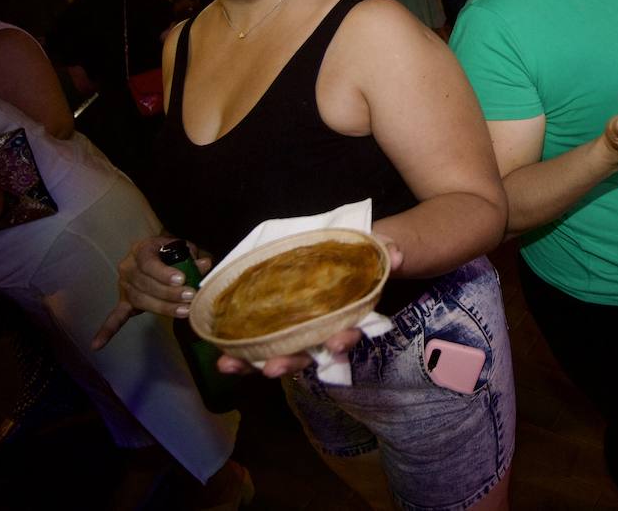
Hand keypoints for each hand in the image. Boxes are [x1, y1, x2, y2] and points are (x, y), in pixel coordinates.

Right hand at [91, 235, 213, 349]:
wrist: (155, 254)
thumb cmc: (170, 251)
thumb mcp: (182, 248)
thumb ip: (192, 256)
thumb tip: (204, 264)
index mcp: (141, 250)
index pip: (149, 263)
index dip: (164, 273)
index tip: (182, 279)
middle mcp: (128, 267)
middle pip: (146, 284)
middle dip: (170, 293)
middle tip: (190, 297)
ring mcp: (124, 286)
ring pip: (141, 300)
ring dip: (163, 307)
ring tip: (185, 311)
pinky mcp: (124, 301)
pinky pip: (115, 316)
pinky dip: (107, 330)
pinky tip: (97, 344)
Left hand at [214, 234, 403, 378]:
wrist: (331, 256)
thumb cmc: (349, 257)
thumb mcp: (368, 250)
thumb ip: (383, 251)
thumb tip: (396, 255)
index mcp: (342, 316)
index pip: (344, 333)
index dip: (340, 341)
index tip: (336, 344)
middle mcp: (317, 333)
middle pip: (306, 354)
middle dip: (289, 362)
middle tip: (272, 367)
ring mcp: (292, 334)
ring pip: (277, 355)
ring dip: (253, 363)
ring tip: (229, 365)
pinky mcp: (269, 328)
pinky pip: (254, 346)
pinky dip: (238, 355)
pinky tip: (221, 359)